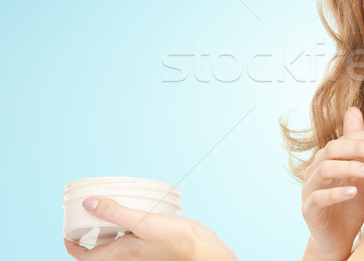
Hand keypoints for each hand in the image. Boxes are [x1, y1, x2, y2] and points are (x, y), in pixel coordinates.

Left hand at [64, 196, 237, 260]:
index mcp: (120, 254)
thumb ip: (115, 213)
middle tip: (88, 210)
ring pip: (115, 241)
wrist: (203, 251)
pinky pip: (131, 236)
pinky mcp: (151, 245)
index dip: (72, 244)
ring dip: (109, 226)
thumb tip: (88, 203)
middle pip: (99, 248)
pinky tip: (136, 210)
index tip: (67, 230)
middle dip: (90, 230)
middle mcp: (127, 256)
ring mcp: (139, 252)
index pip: (84, 255)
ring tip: (109, 206)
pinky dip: (127, 224)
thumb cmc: (176, 241)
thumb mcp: (143, 222)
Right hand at [301, 107, 363, 259]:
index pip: (347, 139)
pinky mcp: (309, 209)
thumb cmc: (348, 202)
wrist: (337, 237)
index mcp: (328, 157)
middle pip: (334, 149)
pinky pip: (319, 197)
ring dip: (351, 168)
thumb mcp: (357, 171)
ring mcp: (310, 188)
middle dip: (360, 147)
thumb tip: (353, 109)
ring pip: (326, 169)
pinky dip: (336, 193)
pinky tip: (354, 192)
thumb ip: (355, 144)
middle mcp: (315, 168)